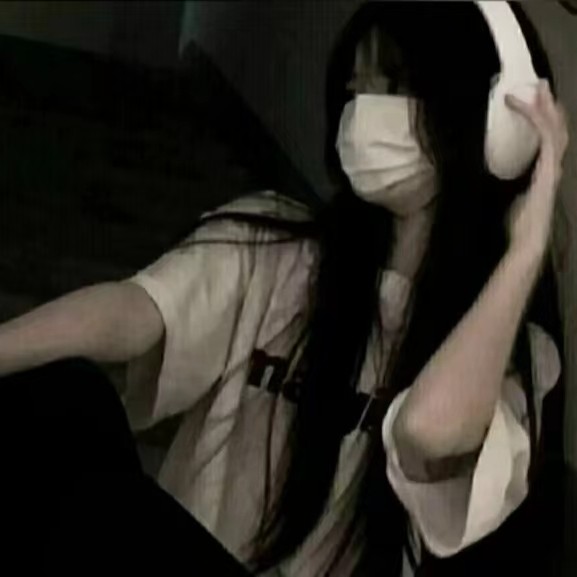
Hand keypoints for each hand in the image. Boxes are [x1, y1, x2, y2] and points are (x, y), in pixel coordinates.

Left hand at [504, 79, 568, 258]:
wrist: (527, 241)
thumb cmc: (519, 225)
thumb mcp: (512, 197)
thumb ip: (511, 183)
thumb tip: (497, 174)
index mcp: (546, 172)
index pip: (548, 139)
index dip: (542, 119)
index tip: (530, 102)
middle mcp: (554, 167)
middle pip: (557, 128)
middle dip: (549, 105)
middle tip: (540, 84)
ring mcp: (554, 168)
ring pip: (555, 127)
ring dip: (546, 105)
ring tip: (538, 87)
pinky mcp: (549, 170)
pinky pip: (546, 137)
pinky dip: (535, 119)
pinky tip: (527, 106)